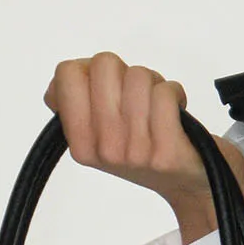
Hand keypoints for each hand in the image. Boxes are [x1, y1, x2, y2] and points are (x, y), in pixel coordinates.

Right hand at [44, 53, 243, 240]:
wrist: (187, 181)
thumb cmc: (143, 146)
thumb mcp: (100, 132)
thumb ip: (74, 102)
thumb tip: (55, 87)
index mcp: (80, 143)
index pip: (67, 73)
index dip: (89, 69)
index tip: (105, 88)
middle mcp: (103, 149)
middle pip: (104, 64)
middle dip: (123, 71)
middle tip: (133, 96)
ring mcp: (134, 152)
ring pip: (138, 76)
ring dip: (153, 83)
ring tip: (155, 106)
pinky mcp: (165, 151)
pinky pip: (165, 93)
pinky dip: (174, 93)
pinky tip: (175, 110)